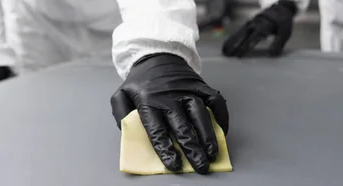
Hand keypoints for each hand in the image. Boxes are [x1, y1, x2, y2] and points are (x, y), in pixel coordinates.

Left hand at [110, 53, 228, 173]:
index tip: (174, 165)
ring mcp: (187, 89)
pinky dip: (221, 115)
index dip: (166, 149)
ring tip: (212, 153)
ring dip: (208, 136)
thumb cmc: (140, 81)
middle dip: (192, 149)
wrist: (157, 53)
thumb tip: (128, 132)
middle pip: (182, 126)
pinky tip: (222, 131)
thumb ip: (121, 114)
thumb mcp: (121, 94)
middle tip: (200, 167)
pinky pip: (214, 100)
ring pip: (200, 114)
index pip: (157, 129)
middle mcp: (169, 96)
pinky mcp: (200, 84)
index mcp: (148, 101)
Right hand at [222, 0, 296, 56]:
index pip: (254, 37)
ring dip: (231, 42)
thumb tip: (272, 54)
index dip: (247, 45)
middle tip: (228, 54)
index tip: (240, 54)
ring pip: (238, 33)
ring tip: (224, 52)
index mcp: (264, 25)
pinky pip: (238, 32)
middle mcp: (255, 24)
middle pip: (243, 35)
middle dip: (235, 44)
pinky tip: (227, 46)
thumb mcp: (284, 32)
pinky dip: (232, 39)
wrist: (279, 9)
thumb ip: (278, 43)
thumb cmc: (282, 22)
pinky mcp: (248, 25)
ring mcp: (250, 24)